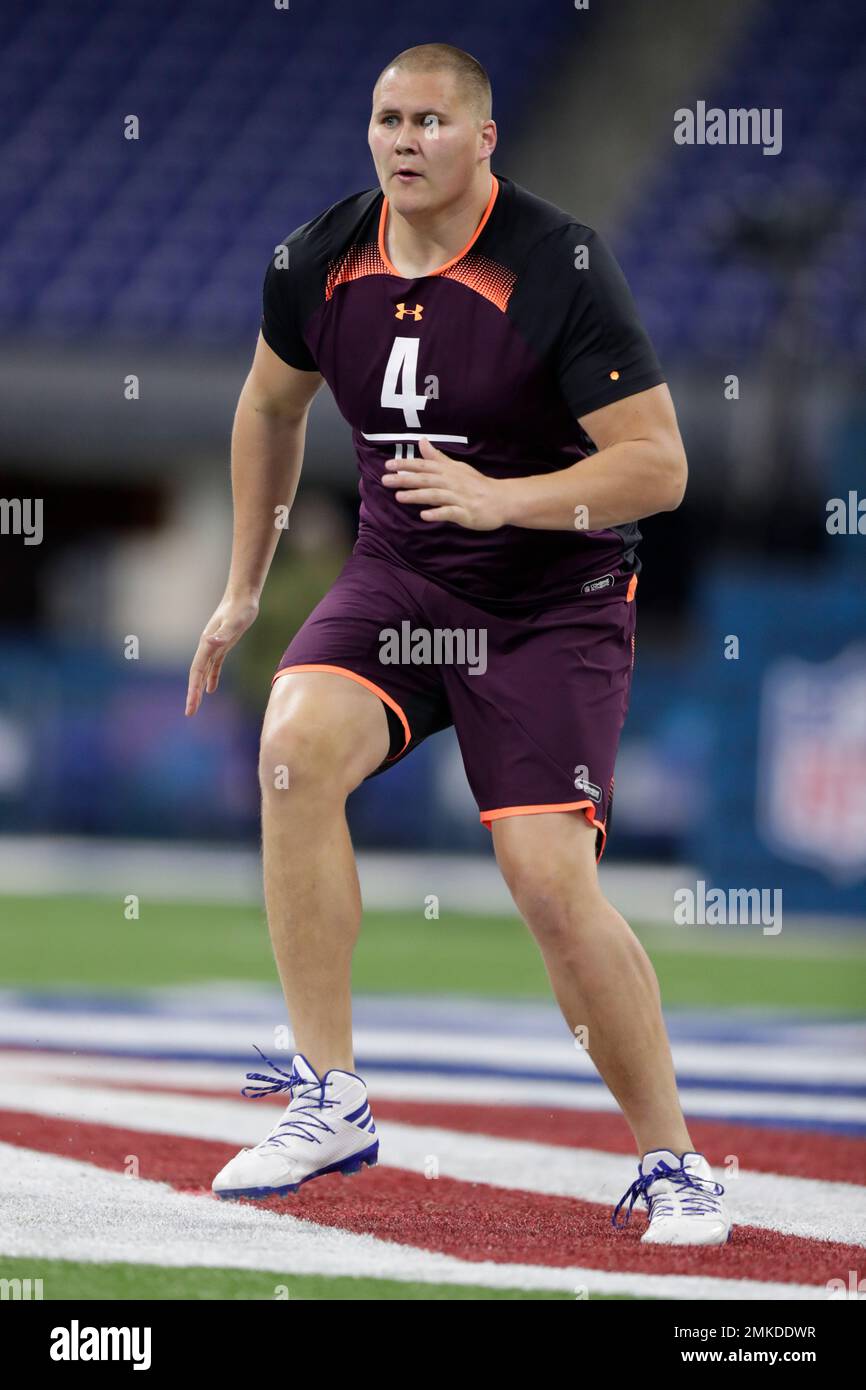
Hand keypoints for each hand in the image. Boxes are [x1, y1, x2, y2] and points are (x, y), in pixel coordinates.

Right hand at [185, 594, 258, 715]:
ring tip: (195, 704)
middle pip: (196, 674)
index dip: (193, 689)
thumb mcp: (235, 622)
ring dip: (198, 688)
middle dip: (192, 693)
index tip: (191, 705)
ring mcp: (214, 646)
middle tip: (189, 712)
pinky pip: (214, 666)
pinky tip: (211, 689)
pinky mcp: (222, 645)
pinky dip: (211, 678)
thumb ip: (223, 634)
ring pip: (203, 671)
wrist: (243, 595)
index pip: (197, 671)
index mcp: (207, 644)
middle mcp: (207, 646)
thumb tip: (210, 642)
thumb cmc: (241, 608)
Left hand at [382, 436, 509, 530]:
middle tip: (385, 480)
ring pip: (436, 495)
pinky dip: (438, 513)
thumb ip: (437, 457)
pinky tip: (425, 515)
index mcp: (449, 471)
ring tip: (399, 497)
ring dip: (417, 495)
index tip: (388, 465)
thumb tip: (422, 442)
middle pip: (426, 479)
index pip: (425, 465)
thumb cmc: (476, 484)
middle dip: (406, 479)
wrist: (501, 499)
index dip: (406, 464)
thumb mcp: (457, 467)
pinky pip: (451, 513)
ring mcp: (459, 498)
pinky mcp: (466, 513)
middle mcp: (452, 482)